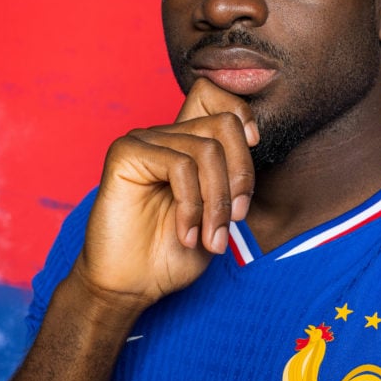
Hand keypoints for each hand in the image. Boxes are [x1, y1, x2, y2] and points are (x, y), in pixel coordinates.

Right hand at [74, 78, 257, 309]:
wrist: (132, 285)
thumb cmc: (173, 253)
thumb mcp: (218, 214)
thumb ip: (231, 178)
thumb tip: (253, 141)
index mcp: (185, 144)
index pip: (213, 95)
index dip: (242, 113)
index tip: (255, 145)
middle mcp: (165, 136)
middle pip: (223, 126)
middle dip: (241, 176)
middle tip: (236, 219)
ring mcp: (143, 141)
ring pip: (207, 150)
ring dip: (218, 203)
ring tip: (212, 239)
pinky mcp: (125, 154)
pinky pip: (179, 165)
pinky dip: (192, 206)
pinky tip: (187, 234)